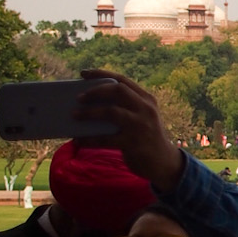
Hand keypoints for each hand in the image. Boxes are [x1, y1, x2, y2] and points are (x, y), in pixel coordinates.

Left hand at [73, 70, 184, 190]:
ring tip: (74, 115)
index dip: (102, 74)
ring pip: (111, 111)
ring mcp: (140, 126)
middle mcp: (146, 109)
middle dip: (95, 91)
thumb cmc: (146, 137)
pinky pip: (105, 138)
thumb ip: (127, 107)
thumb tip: (90, 102)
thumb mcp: (143, 117)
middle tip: (79, 98)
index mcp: (147, 99)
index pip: (123, 80)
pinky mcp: (133, 143)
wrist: (163, 162)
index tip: (84, 74)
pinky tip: (79, 140)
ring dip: (89, 113)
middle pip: (118, 90)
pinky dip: (89, 139)